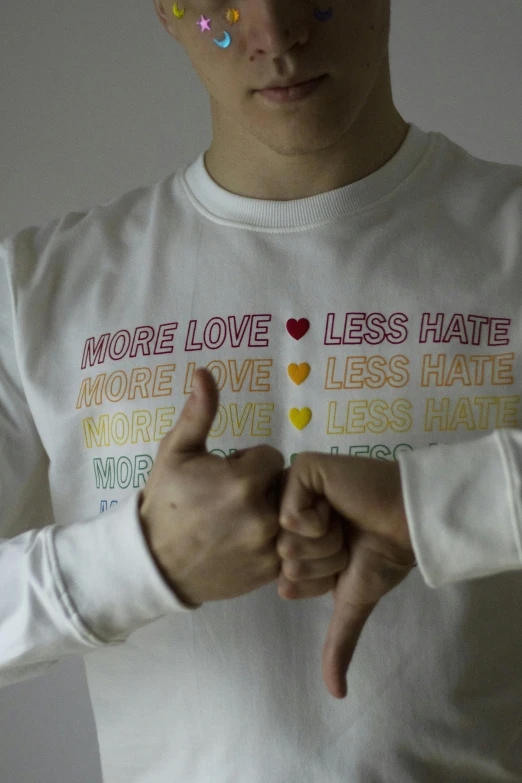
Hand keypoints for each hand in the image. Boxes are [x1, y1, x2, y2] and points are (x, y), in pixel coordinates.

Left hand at [277, 452, 415, 699]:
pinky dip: (320, 519)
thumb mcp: (354, 600)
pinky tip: (337, 505)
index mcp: (295, 543)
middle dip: (323, 559)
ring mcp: (291, 491)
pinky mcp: (300, 471)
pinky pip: (291, 513)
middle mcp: (288, 516)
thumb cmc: (382, 556)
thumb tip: (336, 693)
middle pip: (283, 560)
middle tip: (346, 537)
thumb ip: (340, 641)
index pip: (284, 581)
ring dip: (325, 541)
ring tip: (344, 520)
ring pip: (285, 540)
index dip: (319, 580)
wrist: (407, 522)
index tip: (343, 561)